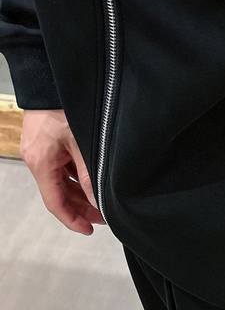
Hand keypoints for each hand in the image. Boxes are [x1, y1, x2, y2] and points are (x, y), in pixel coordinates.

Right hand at [20, 109, 103, 234]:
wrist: (49, 78)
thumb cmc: (63, 106)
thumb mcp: (82, 145)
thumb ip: (90, 176)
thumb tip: (98, 202)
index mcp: (41, 163)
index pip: (55, 202)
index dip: (72, 220)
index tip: (88, 230)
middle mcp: (37, 160)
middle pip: (59, 195)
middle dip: (80, 208)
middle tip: (102, 218)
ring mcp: (41, 153)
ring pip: (62, 183)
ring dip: (80, 194)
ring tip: (100, 204)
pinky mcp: (48, 145)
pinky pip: (62, 169)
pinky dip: (76, 180)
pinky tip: (92, 184)